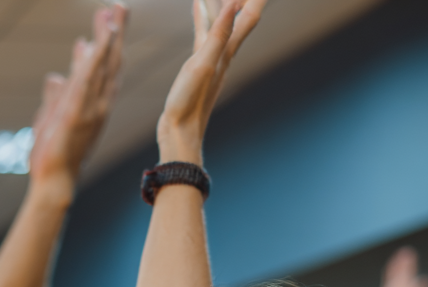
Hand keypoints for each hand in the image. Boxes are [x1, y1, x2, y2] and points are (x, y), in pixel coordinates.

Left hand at [27, 3, 127, 201]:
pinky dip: (96, 58)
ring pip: (103, 68)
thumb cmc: (53, 156)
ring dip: (108, 38)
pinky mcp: (78, 114)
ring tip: (113, 12)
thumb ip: (56, 95)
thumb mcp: (53, 118)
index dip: (108, 46)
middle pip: (110, 64)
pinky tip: (100, 38)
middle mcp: (99, 106)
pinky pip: (89, 81)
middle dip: (115, 34)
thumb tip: (56, 75)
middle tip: (120, 6)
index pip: (104, 72)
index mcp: (94, 107)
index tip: (108, 22)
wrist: (54, 181)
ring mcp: (91, 109)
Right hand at [158, 0, 267, 163]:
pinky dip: (203, 19)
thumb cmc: (189, 103)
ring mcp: (211, 61)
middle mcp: (223, 55)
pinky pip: (204, 34)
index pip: (249, 17)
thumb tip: (234, 3)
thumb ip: (218, 35)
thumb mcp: (202, 65)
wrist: (179, 134)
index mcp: (226, 53)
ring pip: (221, 23)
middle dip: (243, 0)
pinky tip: (197, 11)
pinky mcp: (197, 67)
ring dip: (222, 3)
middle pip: (239, 17)